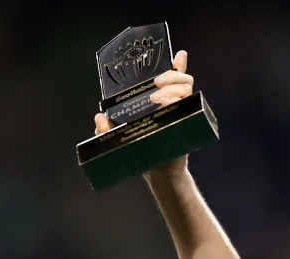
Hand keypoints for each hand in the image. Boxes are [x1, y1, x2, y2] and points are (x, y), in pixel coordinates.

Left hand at [93, 50, 193, 177]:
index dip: (177, 64)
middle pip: (181, 78)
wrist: (156, 172)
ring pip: (186, 87)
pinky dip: (179, 98)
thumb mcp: (118, 139)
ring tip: (157, 98)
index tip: (178, 54)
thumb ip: (105, 129)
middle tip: (156, 84)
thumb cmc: (139, 152)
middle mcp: (173, 102)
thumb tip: (99, 116)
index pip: (172, 77)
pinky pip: (189, 102)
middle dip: (171, 75)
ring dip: (173, 87)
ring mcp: (181, 110)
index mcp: (158, 100)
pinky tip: (169, 101)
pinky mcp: (186, 120)